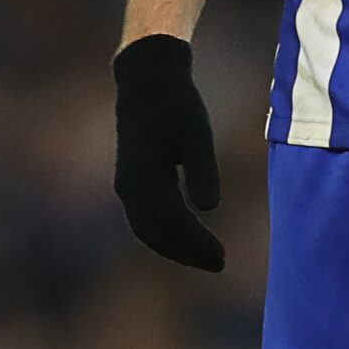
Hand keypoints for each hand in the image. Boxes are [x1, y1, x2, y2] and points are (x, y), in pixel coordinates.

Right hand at [112, 34, 223, 270]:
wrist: (147, 84)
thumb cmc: (177, 106)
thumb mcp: (197, 133)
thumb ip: (203, 169)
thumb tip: (210, 208)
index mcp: (145, 174)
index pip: (172, 221)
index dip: (197, 243)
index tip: (223, 256)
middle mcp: (129, 186)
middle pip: (156, 234)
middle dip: (187, 253)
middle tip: (219, 264)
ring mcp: (125, 186)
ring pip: (147, 231)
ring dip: (175, 249)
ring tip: (207, 259)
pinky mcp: (128, 184)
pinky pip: (144, 221)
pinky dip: (164, 236)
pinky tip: (188, 240)